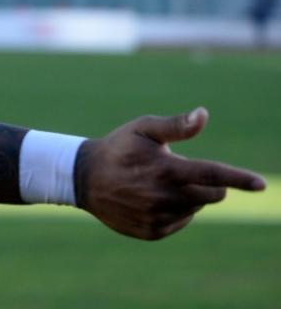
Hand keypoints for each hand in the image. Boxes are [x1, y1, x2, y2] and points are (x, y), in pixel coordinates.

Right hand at [76, 107, 265, 239]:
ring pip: (195, 209)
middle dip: (209, 184)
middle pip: (211, 196)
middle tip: (182, 172)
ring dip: (188, 197)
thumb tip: (203, 114)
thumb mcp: (142, 129)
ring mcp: (158, 217)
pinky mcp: (153, 231)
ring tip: (159, 184)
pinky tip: (153, 199)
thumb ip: (175, 126)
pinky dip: (175, 211)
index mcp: (165, 169)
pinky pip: (180, 222)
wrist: (83, 179)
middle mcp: (164, 197)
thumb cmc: (118, 148)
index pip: (212, 174)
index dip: (239, 178)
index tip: (260, 184)